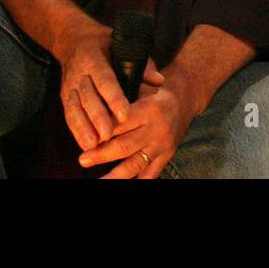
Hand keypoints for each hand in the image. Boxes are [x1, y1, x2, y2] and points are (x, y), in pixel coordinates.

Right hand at [54, 21, 157, 152]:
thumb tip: (159, 81)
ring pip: (75, 109)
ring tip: (95, 146)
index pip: (105, 80)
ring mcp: (70, 86)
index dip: (113, 98)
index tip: (124, 114)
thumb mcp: (122, 45)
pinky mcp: (64, 96)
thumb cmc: (104, 44)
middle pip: (88, 98)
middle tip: (109, 136)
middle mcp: (80, 73)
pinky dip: (76, 131)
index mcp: (95, 59)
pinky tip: (86, 145)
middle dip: (98, 118)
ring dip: (84, 128)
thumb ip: (141, 63)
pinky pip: (69, 115)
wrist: (72, 40)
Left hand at [79, 58, 194, 178]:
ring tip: (98, 181)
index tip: (85, 138)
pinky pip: (150, 174)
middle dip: (102, 155)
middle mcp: (157, 129)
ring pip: (135, 164)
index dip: (102, 131)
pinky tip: (119, 184)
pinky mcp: (166, 156)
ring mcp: (162, 145)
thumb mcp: (142, 84)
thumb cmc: (155, 91)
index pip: (121, 123)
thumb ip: (123, 92)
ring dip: (114, 175)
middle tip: (83, 160)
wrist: (185, 99)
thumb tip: (97, 104)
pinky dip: (136, 181)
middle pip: (125, 146)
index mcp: (149, 109)